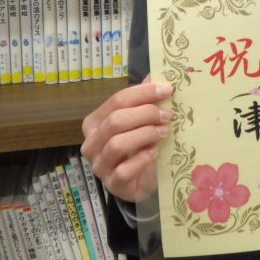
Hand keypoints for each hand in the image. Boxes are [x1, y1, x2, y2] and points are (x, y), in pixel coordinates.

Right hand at [80, 76, 172, 202]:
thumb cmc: (140, 145)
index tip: (167, 90)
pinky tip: (155, 152)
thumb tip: (155, 74)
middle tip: (167, 114)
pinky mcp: (112, 185)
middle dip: (145, 114)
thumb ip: (145, 99)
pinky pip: (124, 170)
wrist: (142, 180)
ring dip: (145, 134)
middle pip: (116, 120)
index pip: (117, 100)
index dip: (143, 93)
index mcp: (95, 122)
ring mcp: (99, 166)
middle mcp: (91, 143)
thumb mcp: (142, 120)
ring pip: (117, 144)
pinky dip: (142, 159)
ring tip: (164, 131)